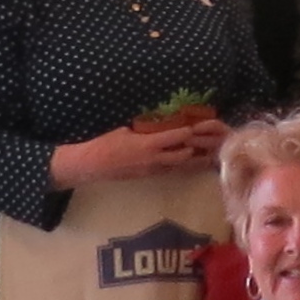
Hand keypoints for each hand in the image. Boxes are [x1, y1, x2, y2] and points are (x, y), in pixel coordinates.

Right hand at [53, 118, 229, 186]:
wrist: (92, 165)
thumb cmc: (105, 143)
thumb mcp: (125, 130)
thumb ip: (144, 129)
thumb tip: (156, 124)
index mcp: (148, 144)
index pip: (175, 138)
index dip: (189, 132)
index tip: (199, 125)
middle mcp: (154, 159)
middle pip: (183, 155)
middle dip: (195, 148)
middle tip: (207, 141)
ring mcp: (151, 170)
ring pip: (178, 165)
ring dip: (191, 159)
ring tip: (206, 154)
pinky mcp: (148, 176)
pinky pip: (168, 170)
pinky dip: (179, 165)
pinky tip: (187, 161)